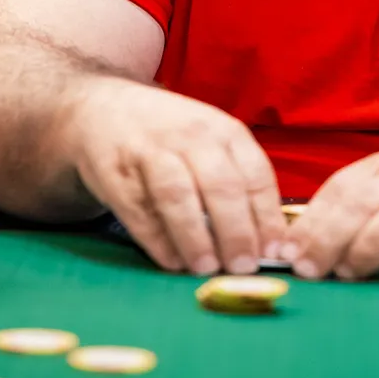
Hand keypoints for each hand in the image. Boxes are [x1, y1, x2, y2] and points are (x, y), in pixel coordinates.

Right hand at [68, 78, 284, 275]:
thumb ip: (236, 182)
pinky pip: (139, 210)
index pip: (255, 175)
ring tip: (207, 269)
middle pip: (221, 186)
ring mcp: (150, 151)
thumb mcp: (210, 142)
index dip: (267, 217)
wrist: (103, 108)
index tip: (275, 253)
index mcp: (224, 131)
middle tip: (243, 268)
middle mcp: (191, 136)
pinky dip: (157, 240)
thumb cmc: (170, 136)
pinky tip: (172, 262)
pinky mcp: (115, 171)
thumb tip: (266, 242)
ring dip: (195, 237)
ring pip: (178, 195)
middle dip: (236, 231)